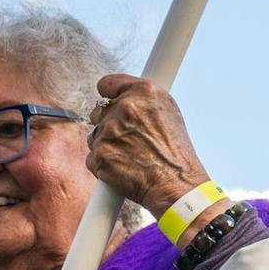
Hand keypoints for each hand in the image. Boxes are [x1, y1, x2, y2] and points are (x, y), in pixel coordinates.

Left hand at [86, 74, 213, 220]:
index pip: (107, 83)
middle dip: (108, 123)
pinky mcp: (100, 156)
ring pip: (94, 135)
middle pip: (98, 110)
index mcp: (144, 92)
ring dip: (106, 145)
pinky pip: (92, 157)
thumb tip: (121, 94)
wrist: (176, 185)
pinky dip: (103, 164)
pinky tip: (123, 168)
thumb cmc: (176, 152)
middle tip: (127, 139)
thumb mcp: (169, 112)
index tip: (110, 102)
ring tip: (130, 156)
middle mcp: (125, 108)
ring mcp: (110, 132)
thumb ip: (142, 98)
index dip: (109, 95)